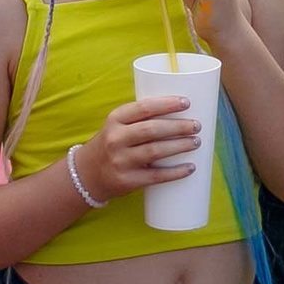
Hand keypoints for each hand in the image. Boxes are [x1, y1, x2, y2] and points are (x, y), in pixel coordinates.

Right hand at [80, 96, 200, 200]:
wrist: (87, 174)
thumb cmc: (112, 144)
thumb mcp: (118, 126)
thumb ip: (141, 119)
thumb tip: (181, 113)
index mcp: (115, 119)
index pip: (144, 108)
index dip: (167, 104)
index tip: (186, 103)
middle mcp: (115, 139)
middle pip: (152, 129)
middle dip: (178, 127)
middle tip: (196, 126)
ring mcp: (120, 160)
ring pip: (155, 151)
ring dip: (180, 146)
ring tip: (196, 142)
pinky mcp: (126, 180)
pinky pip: (155, 176)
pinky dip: (175, 172)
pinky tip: (190, 167)